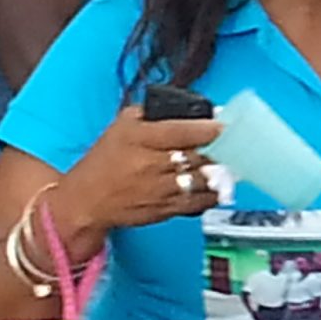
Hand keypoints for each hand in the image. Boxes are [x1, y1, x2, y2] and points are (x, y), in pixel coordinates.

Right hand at [48, 106, 225, 233]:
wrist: (85, 201)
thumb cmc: (104, 161)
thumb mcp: (121, 126)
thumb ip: (152, 114)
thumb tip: (186, 109)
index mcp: (139, 139)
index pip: (181, 132)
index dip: (208, 129)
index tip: (224, 125)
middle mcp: (150, 165)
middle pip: (197, 157)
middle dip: (220, 150)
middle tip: (235, 143)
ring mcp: (159, 190)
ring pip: (202, 181)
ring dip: (221, 173)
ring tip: (230, 163)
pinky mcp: (165, 210)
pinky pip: (198, 203)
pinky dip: (212, 193)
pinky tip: (217, 184)